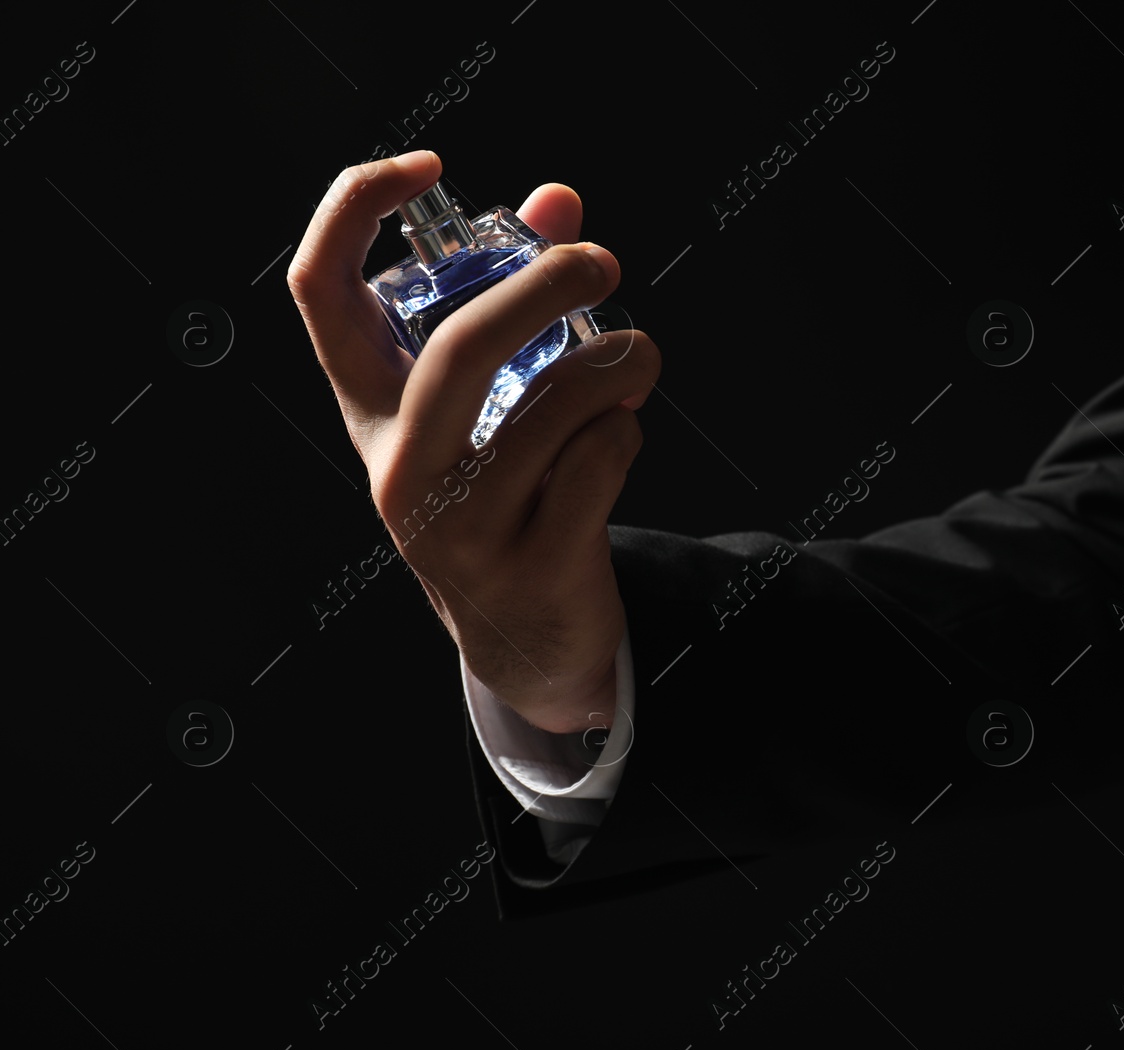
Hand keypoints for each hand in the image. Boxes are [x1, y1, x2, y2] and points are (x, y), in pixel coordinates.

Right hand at [286, 150, 658, 732]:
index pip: (320, 293)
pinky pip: (597, 463)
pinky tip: (618, 442)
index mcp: (370, 412)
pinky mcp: (529, 567)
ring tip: (637, 361)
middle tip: (602, 262)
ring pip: (551, 408)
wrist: (526, 640)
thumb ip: (520, 298)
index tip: (428, 167)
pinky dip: (626, 432)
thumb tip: (561, 202)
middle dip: (541, 287)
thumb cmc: (507, 493)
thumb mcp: (490, 405)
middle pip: (456, 350)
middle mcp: (398, 469)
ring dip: (618, 367)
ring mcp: (458, 527)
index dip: (352, 209)